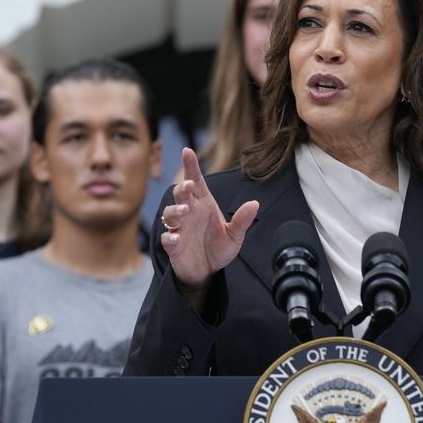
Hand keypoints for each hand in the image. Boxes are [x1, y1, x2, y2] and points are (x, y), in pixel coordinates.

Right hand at [160, 148, 258, 308]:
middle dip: (182, 188)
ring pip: (170, 213)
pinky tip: (176, 237)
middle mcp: (190, 212)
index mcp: (204, 205)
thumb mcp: (234, 236)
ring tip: (185, 212)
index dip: (191, 166)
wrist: (207, 272)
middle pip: (180, 194)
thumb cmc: (218, 249)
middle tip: (188, 186)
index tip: (187, 151)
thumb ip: (242, 221)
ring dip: (175, 210)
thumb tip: (254, 204)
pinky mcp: (173, 245)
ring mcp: (179, 228)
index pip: (196, 182)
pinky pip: (167, 237)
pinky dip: (170, 236)